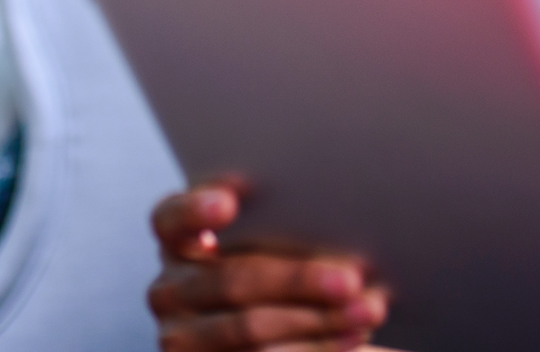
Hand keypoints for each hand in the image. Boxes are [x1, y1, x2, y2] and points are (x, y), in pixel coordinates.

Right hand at [148, 182, 390, 351]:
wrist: (276, 328)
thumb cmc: (280, 263)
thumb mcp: (270, 238)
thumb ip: (282, 221)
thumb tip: (336, 209)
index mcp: (177, 241)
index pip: (171, 219)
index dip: (196, 210)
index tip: (229, 203)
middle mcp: (171, 290)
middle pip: (230, 280)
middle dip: (297, 280)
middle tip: (351, 278)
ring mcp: (182, 339)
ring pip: (249, 328)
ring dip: (317, 321)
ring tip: (368, 310)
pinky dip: (314, 349)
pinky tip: (352, 338)